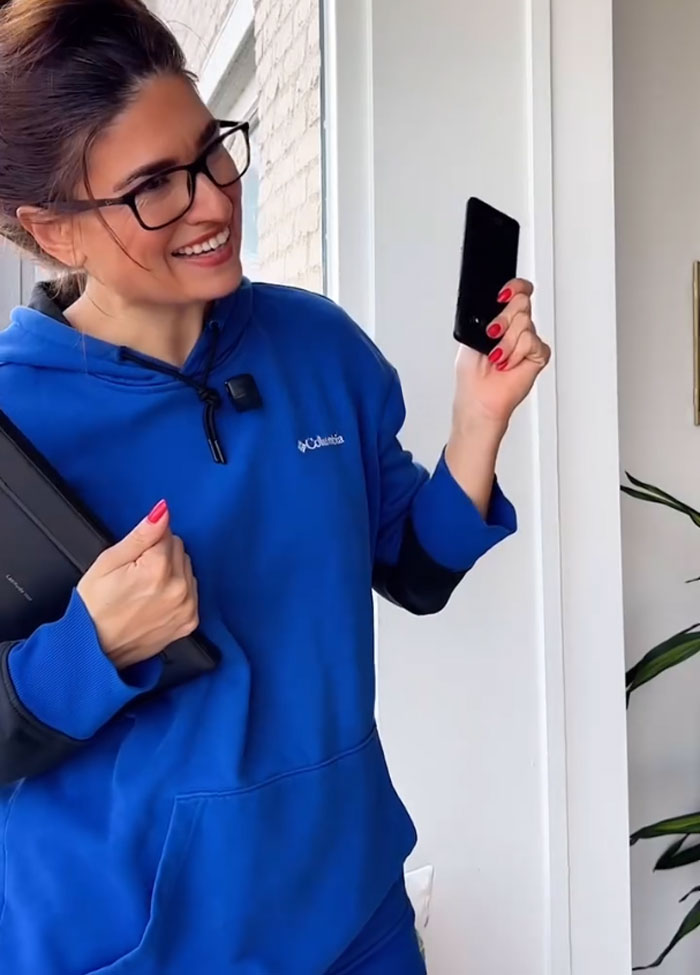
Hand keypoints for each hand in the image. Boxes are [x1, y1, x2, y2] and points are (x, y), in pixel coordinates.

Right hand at [77, 501, 198, 669]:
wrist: (94, 649)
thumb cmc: (95, 607)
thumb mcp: (108, 562)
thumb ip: (141, 535)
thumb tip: (163, 511)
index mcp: (158, 568)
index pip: (167, 533)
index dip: (147, 543)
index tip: (133, 559)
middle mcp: (179, 588)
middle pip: (179, 550)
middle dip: (160, 555)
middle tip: (136, 575)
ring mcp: (186, 607)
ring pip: (187, 569)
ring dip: (171, 573)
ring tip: (145, 590)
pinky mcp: (189, 622)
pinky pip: (192, 591)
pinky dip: (178, 592)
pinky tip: (157, 601)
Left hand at [452, 278, 550, 433]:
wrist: (479, 398)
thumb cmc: (472, 375)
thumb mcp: (470, 334)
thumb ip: (486, 313)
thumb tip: (497, 299)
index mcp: (502, 319)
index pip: (517, 291)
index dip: (514, 287)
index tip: (501, 296)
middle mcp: (516, 327)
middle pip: (522, 302)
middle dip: (504, 318)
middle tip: (492, 334)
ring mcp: (528, 341)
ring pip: (525, 322)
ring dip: (506, 342)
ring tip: (497, 357)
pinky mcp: (538, 355)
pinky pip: (531, 342)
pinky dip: (516, 354)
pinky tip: (508, 364)